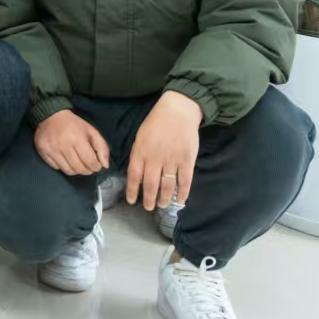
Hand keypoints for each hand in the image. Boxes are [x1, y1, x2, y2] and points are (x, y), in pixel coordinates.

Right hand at [33, 109, 110, 176]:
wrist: (51, 115)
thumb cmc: (74, 124)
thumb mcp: (91, 131)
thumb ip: (102, 147)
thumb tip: (105, 165)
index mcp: (77, 138)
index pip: (90, 161)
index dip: (96, 167)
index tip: (97, 165)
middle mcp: (63, 145)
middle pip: (79, 168)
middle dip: (87, 170)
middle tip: (88, 166)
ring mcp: (52, 150)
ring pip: (68, 171)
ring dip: (76, 170)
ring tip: (78, 164)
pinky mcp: (43, 152)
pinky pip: (56, 168)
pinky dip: (63, 167)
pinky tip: (66, 160)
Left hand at [125, 90, 202, 209]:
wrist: (178, 111)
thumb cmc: (156, 122)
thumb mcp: (141, 136)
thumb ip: (139, 154)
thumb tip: (137, 174)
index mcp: (141, 151)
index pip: (134, 176)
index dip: (133, 190)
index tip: (132, 201)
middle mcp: (155, 158)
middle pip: (151, 185)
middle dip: (149, 199)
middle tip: (149, 207)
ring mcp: (172, 160)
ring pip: (167, 186)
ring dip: (164, 198)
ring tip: (162, 205)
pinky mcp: (187, 160)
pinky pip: (185, 181)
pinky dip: (182, 193)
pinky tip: (180, 201)